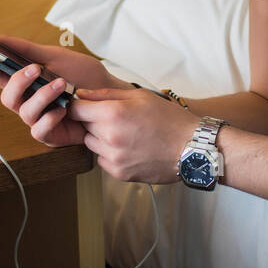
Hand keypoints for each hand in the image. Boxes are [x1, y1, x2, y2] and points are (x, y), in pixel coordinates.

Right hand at [0, 35, 127, 146]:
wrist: (111, 95)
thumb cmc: (84, 76)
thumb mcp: (57, 57)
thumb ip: (29, 50)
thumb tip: (1, 39)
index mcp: (27, 81)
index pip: (0, 75)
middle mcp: (29, 101)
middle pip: (6, 96)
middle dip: (16, 82)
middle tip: (32, 69)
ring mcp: (39, 118)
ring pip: (23, 112)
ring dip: (41, 96)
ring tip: (62, 84)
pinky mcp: (51, 134)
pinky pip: (38, 130)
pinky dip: (49, 118)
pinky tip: (63, 110)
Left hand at [66, 86, 197, 183]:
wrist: (191, 148)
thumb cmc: (169, 119)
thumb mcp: (139, 96)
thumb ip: (106, 94)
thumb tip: (81, 94)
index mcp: (113, 114)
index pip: (75, 110)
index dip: (80, 106)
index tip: (87, 106)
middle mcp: (109, 137)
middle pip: (83, 127)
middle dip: (94, 121)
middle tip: (117, 119)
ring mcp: (113, 157)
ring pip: (91, 144)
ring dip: (101, 138)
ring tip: (126, 133)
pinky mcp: (119, 173)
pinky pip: (102, 159)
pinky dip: (110, 153)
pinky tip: (130, 147)